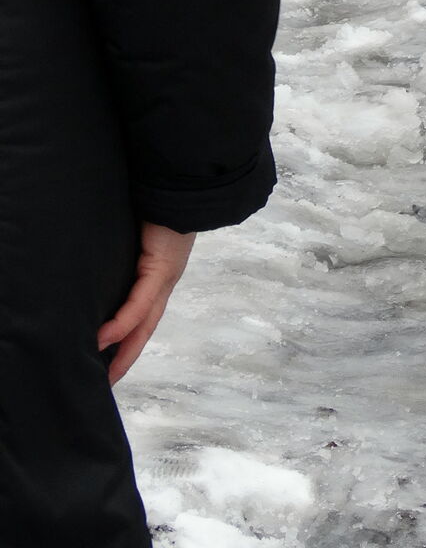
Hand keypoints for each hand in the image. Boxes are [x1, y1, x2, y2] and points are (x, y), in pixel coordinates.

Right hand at [98, 223, 195, 383]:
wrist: (182, 187)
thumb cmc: (156, 207)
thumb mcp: (134, 242)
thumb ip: (122, 261)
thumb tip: (97, 276)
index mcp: (158, 277)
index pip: (142, 318)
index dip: (127, 344)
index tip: (109, 367)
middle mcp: (164, 282)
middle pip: (144, 330)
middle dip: (126, 358)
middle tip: (104, 385)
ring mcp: (165, 277)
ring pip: (145, 323)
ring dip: (125, 350)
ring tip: (104, 374)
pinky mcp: (162, 267)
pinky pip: (141, 301)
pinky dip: (124, 322)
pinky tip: (105, 338)